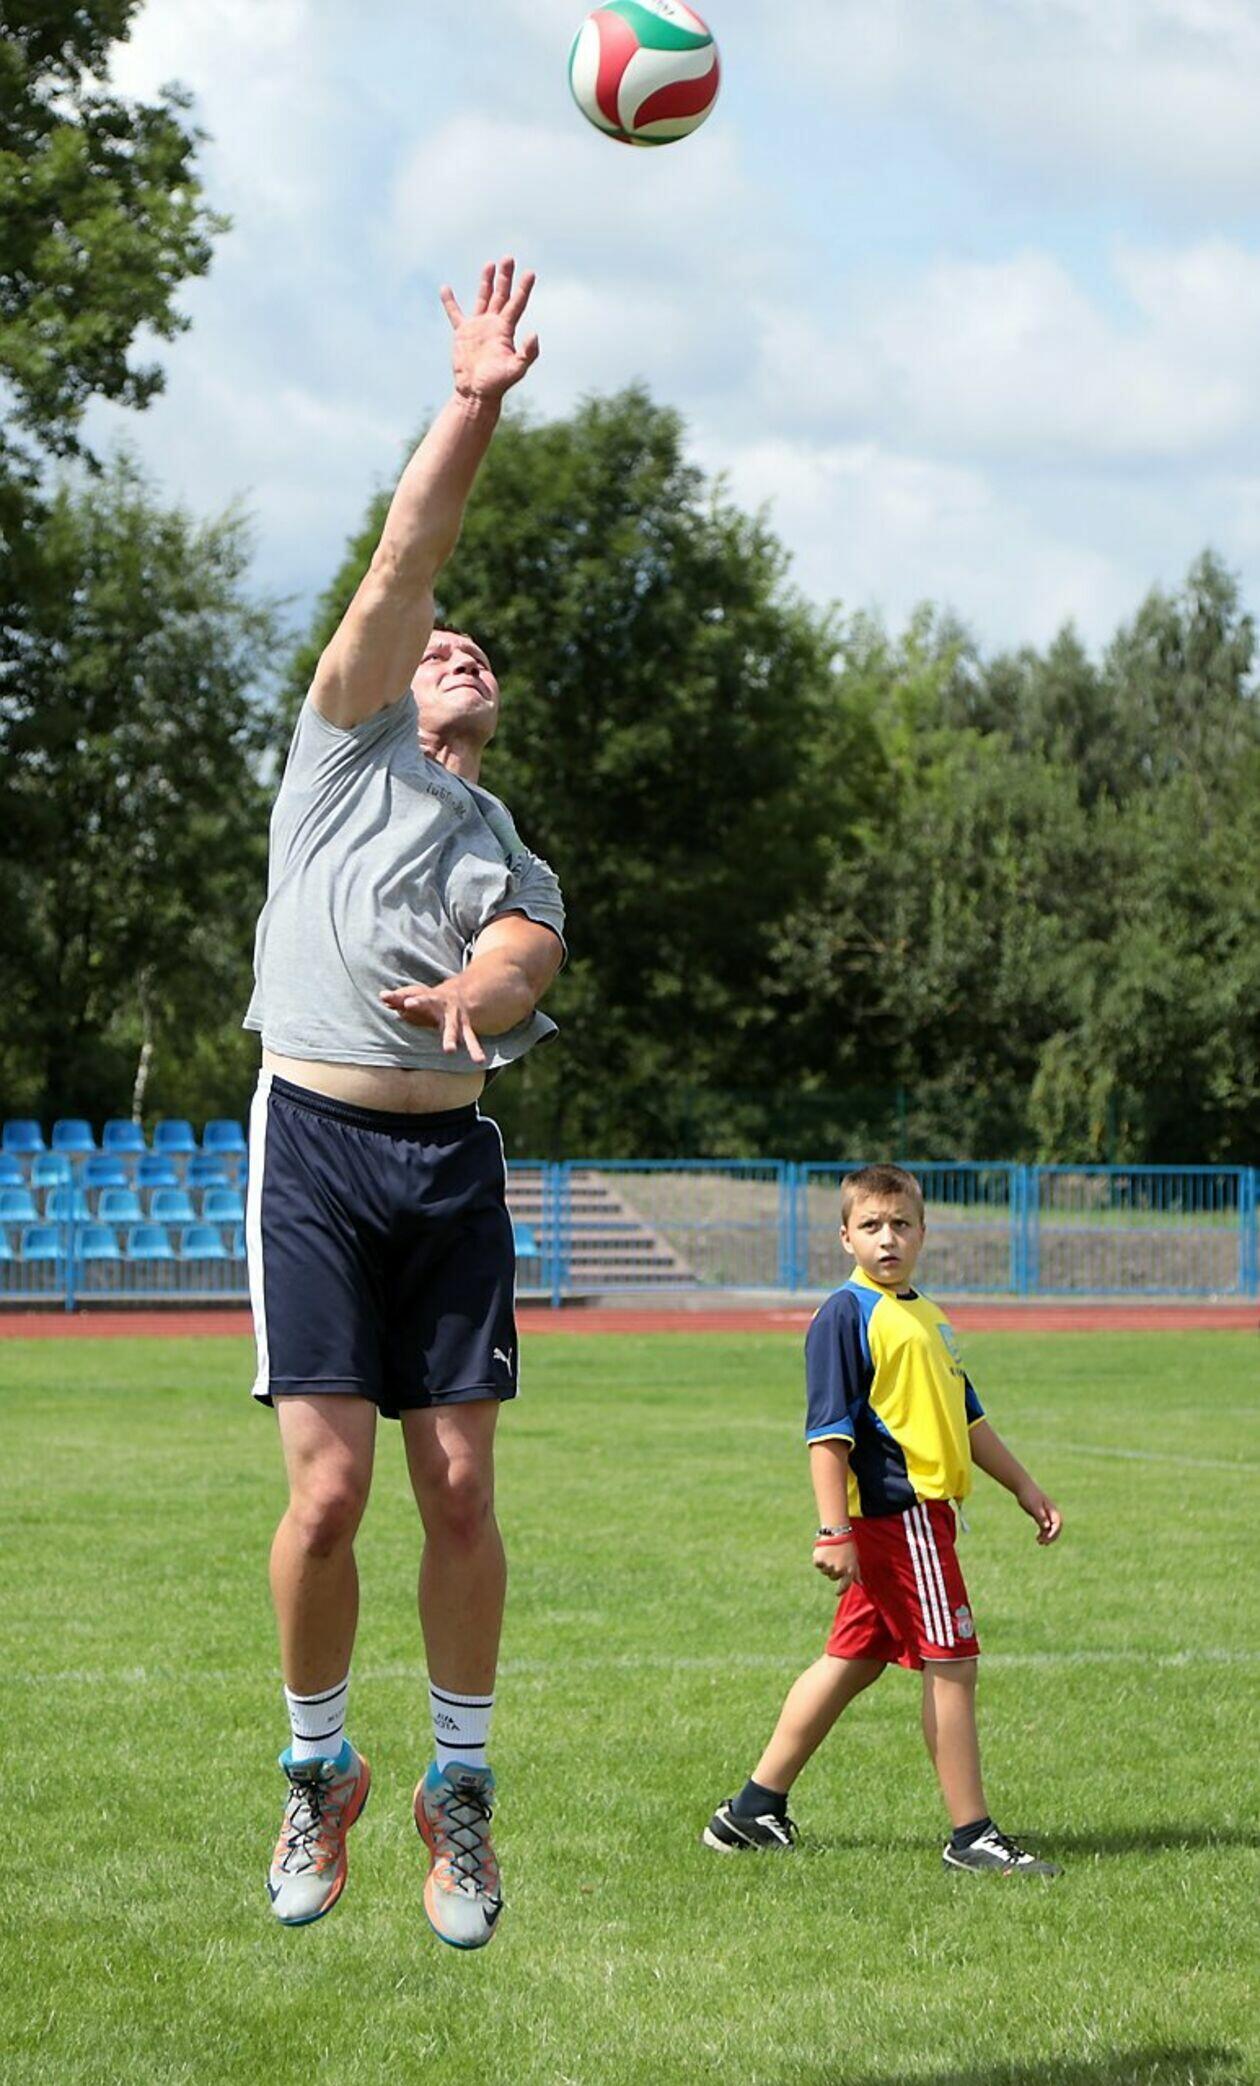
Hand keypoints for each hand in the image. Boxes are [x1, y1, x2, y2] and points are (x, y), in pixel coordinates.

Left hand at [379, 978, 486, 1062]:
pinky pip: (471, 1039)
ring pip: (458, 1030)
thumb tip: (381, 996)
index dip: (414, 1001)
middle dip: (445, 1032)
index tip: (407, 1004)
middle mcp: (446, 1008)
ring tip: (458, 1054)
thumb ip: (397, 997)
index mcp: (432, 998)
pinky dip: (475, 1049)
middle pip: (447, 1022)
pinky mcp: (465, 1028)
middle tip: (445, 1046)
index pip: (421, 998)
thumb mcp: (414, 994)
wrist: (458, 993)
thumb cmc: (428, 998)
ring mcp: (457, 1019)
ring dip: (459, 1041)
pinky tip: (479, 1060)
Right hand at [442, 257, 539, 403]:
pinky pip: (455, 313)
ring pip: (483, 298)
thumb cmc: (497, 384)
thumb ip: (528, 353)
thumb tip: (534, 333)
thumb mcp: (516, 370)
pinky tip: (445, 288)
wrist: (476, 393)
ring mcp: (478, 326)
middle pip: (501, 295)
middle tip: (509, 258)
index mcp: (506, 330)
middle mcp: (494, 324)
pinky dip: (449, 302)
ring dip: (486, 281)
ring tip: (490, 263)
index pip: (517, 303)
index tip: (530, 272)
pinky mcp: (462, 333)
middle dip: (505, 277)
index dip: (524, 288)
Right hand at [813, 1538, 860, 1590]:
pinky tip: (824, 1551)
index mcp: (849, 1571)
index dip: (841, 1590)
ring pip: (824, 1571)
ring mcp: (829, 1566)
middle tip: (836, 1558)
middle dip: (833, 1570)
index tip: (837, 1593)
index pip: (845, 1586)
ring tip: (831, 1553)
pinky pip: (818, 1564)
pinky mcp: (819, 1560)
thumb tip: (860, 1584)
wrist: (837, 1532)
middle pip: (832, 1577)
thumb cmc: (848, 1546)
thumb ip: (856, 1573)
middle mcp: (839, 1570)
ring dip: (826, 1564)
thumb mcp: (854, 1559)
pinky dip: (819, 1559)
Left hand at [1017, 1481, 1061, 1545]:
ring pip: (1050, 1528)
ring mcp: (1046, 1514)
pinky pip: (1044, 1527)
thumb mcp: (1034, 1506)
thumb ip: (1041, 1516)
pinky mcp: (1040, 1516)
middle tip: (1044, 1543)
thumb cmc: (1029, 1495)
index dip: (1054, 1533)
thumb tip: (1047, 1527)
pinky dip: (1042, 1533)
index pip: (1057, 1524)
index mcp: (1052, 1509)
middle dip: (1051, 1536)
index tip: (1047, 1539)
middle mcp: (1051, 1513)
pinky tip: (1037, 1538)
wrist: (1022, 1487)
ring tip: (1040, 1543)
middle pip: (1056, 1528)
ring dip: (1047, 1536)